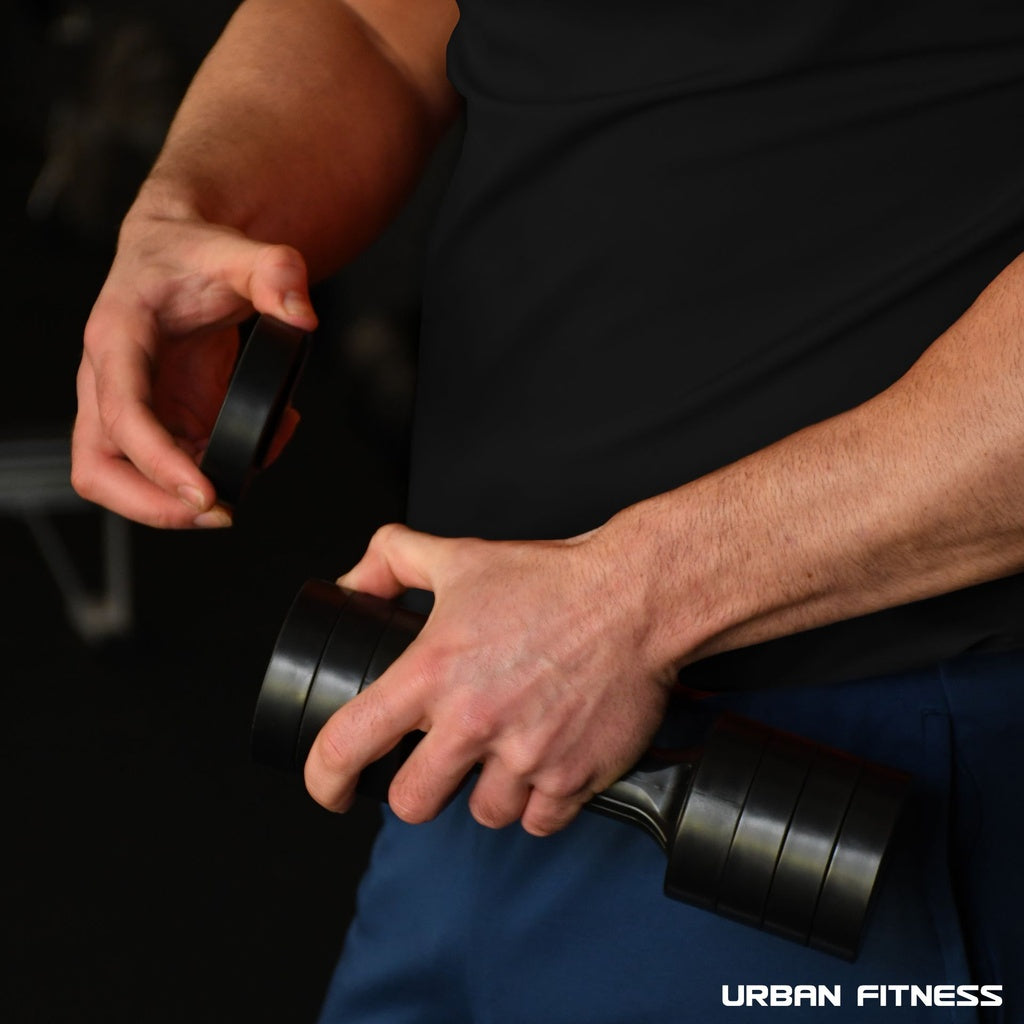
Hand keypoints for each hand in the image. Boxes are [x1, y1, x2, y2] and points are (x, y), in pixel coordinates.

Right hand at [72, 195, 317, 526]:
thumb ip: (273, 271)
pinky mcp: (165, 419)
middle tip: (217, 514)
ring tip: (249, 482)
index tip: (203, 493)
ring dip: (185, 500)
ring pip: (132, 479)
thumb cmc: (189, 253)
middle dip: (152, 505)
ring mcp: (138, 406)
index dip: (157, 461)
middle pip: (100, 467)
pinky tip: (261, 449)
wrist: (181, 252)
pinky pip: (178, 465)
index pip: (122, 413)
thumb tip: (301, 314)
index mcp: (117, 337)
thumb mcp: (234, 250)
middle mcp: (112, 379)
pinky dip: (218, 472)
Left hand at [303, 523, 678, 835]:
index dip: (323, 778)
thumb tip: (351, 583)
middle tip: (440, 764)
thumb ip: (392, 560)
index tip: (330, 788)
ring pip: (482, 815)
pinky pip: (538, 821)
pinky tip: (545, 763)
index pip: (347, 744)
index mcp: (431, 673)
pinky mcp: (572, 778)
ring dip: (487, 792)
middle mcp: (471, 723)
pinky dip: (539, 801)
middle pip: (412, 803)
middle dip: (420, 789)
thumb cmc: (550, 580)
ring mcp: (524, 757)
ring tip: (506, 751)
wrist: (634, 598)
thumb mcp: (459, 557)